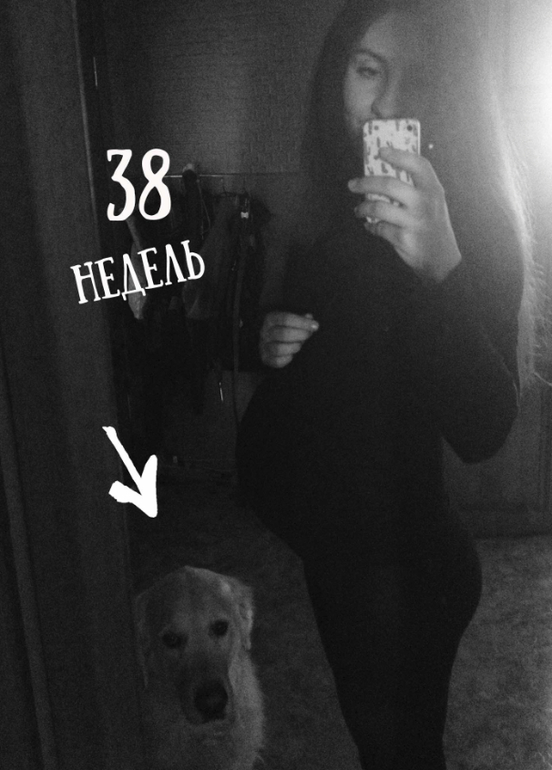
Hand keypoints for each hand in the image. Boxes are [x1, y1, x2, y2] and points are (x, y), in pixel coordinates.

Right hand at [259, 311, 318, 367]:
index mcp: (270, 319)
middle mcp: (264, 332)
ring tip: (300, 344)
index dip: (302, 322)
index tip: (315, 326)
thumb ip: (302, 319)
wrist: (272, 341)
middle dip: (300, 334)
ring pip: (278, 349)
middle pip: (282, 333)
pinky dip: (288, 358)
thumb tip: (309, 317)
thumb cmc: (286, 328)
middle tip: (309, 334)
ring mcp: (263, 346)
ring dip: (294, 346)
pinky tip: (292, 354)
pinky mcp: (266, 358)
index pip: (285, 318)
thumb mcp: (293, 320)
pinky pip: (277, 361)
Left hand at [349, 147, 461, 282]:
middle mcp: (424, 203)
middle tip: (353, 184)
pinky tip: (369, 226)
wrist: (441, 258)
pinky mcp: (403, 238)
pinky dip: (371, 227)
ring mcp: (413, 221)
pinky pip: (379, 228)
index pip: (417, 164)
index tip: (380, 150)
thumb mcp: (433, 202)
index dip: (398, 155)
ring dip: (363, 208)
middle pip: (389, 185)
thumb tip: (386, 170)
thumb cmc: (433, 225)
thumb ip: (417, 187)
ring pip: (378, 208)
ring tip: (358, 210)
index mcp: (433, 189)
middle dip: (365, 183)